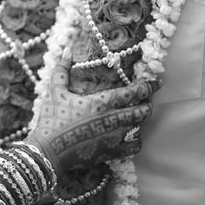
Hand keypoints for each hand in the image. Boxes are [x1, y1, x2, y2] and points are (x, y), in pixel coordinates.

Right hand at [26, 52, 155, 174]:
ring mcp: (113, 137)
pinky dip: (137, 141)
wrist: (48, 151)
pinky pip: (133, 147)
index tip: (157, 82)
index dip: (147, 86)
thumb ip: (62, 70)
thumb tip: (67, 51)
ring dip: (141, 119)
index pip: (131, 92)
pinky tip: (133, 137)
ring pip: (139, 127)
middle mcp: (111, 119)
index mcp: (100, 102)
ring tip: (141, 114)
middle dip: (147, 103)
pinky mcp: (111, 152)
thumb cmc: (52, 118)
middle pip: (141, 110)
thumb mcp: (54, 91)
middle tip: (148, 98)